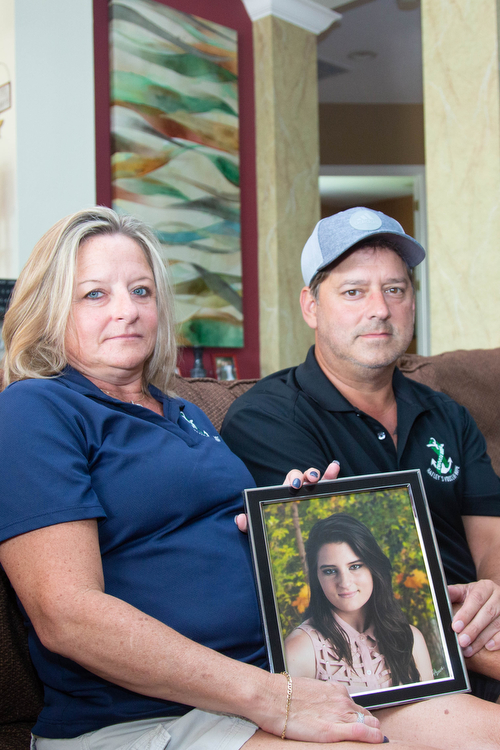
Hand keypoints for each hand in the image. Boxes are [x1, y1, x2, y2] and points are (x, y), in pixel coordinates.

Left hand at [235, 461, 340, 532]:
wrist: (287, 540)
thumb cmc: (276, 527)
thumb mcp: (263, 526)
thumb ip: (250, 524)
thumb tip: (240, 519)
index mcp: (285, 492)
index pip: (289, 479)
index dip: (292, 478)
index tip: (293, 485)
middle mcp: (298, 488)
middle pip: (301, 475)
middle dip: (304, 475)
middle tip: (306, 482)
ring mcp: (311, 490)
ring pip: (315, 477)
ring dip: (316, 473)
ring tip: (317, 478)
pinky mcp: (323, 494)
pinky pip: (328, 481)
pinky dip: (331, 472)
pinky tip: (335, 466)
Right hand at [258, 673, 382, 743]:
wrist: (270, 696)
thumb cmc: (283, 695)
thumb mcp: (309, 691)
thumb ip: (323, 699)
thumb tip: (325, 709)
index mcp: (336, 690)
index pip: (358, 707)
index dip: (363, 718)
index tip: (364, 726)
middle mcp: (341, 699)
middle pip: (367, 715)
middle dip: (371, 726)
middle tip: (371, 736)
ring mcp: (338, 713)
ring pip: (369, 723)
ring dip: (373, 732)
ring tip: (376, 741)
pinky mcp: (332, 729)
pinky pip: (361, 732)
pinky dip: (372, 737)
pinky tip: (378, 740)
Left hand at [449, 580, 499, 655]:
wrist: (493, 597)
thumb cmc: (475, 596)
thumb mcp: (464, 591)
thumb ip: (454, 593)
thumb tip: (441, 594)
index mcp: (485, 587)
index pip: (476, 599)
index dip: (466, 613)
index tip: (455, 626)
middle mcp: (499, 597)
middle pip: (487, 613)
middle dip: (473, 629)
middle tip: (461, 641)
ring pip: (496, 625)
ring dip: (482, 639)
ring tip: (468, 649)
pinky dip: (497, 640)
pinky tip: (488, 647)